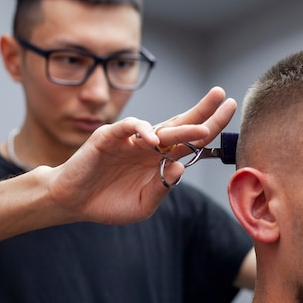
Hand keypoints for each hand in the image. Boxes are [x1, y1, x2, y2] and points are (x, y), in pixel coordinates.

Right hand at [38, 87, 236, 224]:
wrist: (73, 202)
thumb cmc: (108, 202)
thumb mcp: (143, 204)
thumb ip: (163, 189)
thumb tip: (181, 169)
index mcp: (159, 159)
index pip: (189, 140)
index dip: (209, 126)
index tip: (229, 111)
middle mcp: (149, 145)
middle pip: (181, 125)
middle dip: (203, 112)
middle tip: (223, 97)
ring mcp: (129, 140)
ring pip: (160, 127)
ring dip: (182, 127)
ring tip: (202, 129)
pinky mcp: (108, 137)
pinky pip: (127, 128)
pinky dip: (140, 130)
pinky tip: (153, 140)